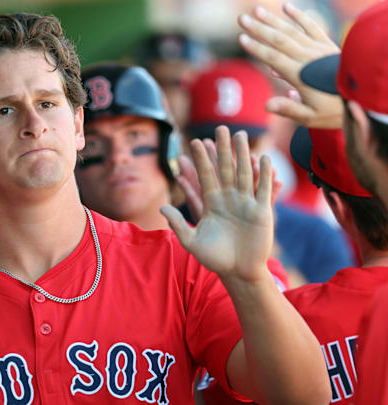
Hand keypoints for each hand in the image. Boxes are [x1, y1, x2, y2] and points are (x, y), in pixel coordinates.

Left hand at [161, 127, 273, 280]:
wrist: (238, 272)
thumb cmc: (215, 259)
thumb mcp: (192, 242)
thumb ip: (179, 224)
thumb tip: (162, 206)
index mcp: (212, 204)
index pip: (205, 176)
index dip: (201, 159)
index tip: (196, 141)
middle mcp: (229, 199)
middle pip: (225, 169)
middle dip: (223, 149)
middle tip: (220, 128)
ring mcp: (246, 204)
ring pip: (245, 174)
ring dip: (243, 155)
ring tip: (242, 135)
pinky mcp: (262, 212)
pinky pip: (263, 190)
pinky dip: (264, 175)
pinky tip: (264, 159)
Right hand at [238, 3, 342, 128]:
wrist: (361, 99)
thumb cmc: (333, 111)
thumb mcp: (310, 117)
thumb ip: (289, 109)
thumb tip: (267, 106)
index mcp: (301, 76)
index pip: (274, 58)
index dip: (257, 48)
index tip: (241, 38)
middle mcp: (309, 59)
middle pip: (280, 40)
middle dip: (259, 29)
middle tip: (242, 19)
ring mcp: (318, 49)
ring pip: (292, 31)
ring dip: (273, 20)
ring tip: (257, 10)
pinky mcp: (327, 45)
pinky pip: (312, 27)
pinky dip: (299, 16)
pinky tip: (286, 7)